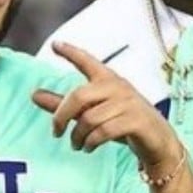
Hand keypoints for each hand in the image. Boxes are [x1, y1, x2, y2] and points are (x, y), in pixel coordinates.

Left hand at [32, 41, 182, 170]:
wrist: (158, 142)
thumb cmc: (124, 123)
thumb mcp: (93, 112)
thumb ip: (64, 105)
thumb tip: (34, 95)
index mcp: (108, 80)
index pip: (87, 61)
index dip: (71, 52)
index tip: (55, 45)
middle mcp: (117, 87)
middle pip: (79, 96)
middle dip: (61, 116)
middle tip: (56, 132)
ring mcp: (128, 104)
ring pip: (89, 118)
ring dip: (77, 136)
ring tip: (77, 145)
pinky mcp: (135, 121)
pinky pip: (103, 131)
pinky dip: (91, 142)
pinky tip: (88, 147)